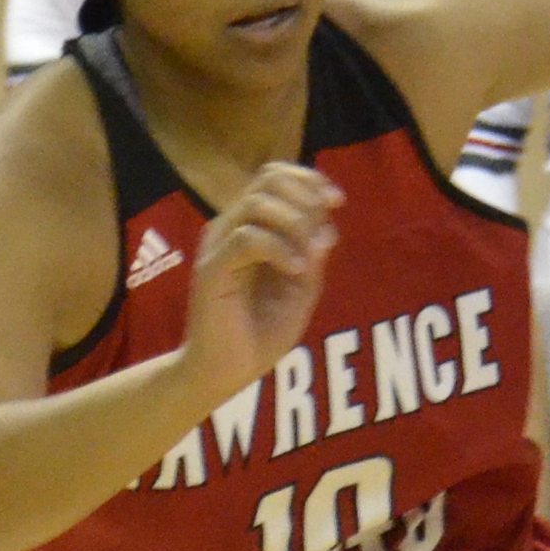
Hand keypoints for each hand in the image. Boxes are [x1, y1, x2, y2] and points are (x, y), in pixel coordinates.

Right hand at [175, 162, 338, 402]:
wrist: (227, 373)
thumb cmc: (261, 333)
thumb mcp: (300, 289)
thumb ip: (312, 254)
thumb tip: (326, 224)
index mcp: (249, 227)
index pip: (274, 177)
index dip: (308, 179)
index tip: (337, 201)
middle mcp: (230, 228)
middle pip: (266, 180)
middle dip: (305, 198)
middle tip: (322, 233)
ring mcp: (218, 247)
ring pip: (256, 203)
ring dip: (294, 224)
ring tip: (307, 260)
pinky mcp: (211, 271)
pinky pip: (246, 239)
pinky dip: (279, 249)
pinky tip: (296, 271)